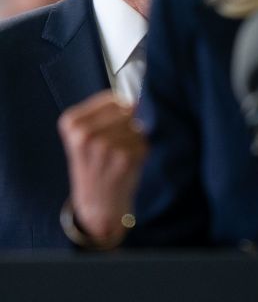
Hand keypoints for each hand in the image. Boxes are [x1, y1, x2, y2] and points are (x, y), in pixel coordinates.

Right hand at [58, 90, 147, 246]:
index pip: (111, 98)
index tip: (114, 123)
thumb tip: (136, 101)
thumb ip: (105, 113)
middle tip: (114, 145)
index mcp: (71, 123)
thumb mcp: (83, 135)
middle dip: (127, 125)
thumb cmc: (94, 164)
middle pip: (126, 111)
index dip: (121, 108)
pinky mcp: (124, 159)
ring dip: (134, 139)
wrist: (96, 203)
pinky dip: (140, 150)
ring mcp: (105, 146)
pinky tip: (126, 164)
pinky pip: (143, 142)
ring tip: (119, 155)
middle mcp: (84, 134)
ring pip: (136, 126)